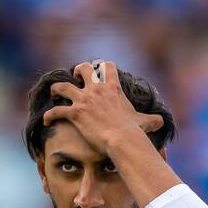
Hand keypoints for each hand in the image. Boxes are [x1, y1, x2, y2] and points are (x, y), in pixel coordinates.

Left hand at [44, 60, 161, 152]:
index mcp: (112, 88)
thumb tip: (162, 122)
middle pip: (83, 68)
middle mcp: (96, 90)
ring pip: (62, 86)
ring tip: (54, 95)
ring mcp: (84, 100)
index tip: (97, 74)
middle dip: (77, 72)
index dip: (100, 67)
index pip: (106, 66)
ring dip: (56, 89)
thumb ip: (152, 119)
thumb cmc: (133, 132)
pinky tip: (46, 120)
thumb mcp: (145, 122)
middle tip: (75, 79)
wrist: (122, 140)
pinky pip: (55, 110)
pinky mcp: (75, 113)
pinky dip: (49, 115)